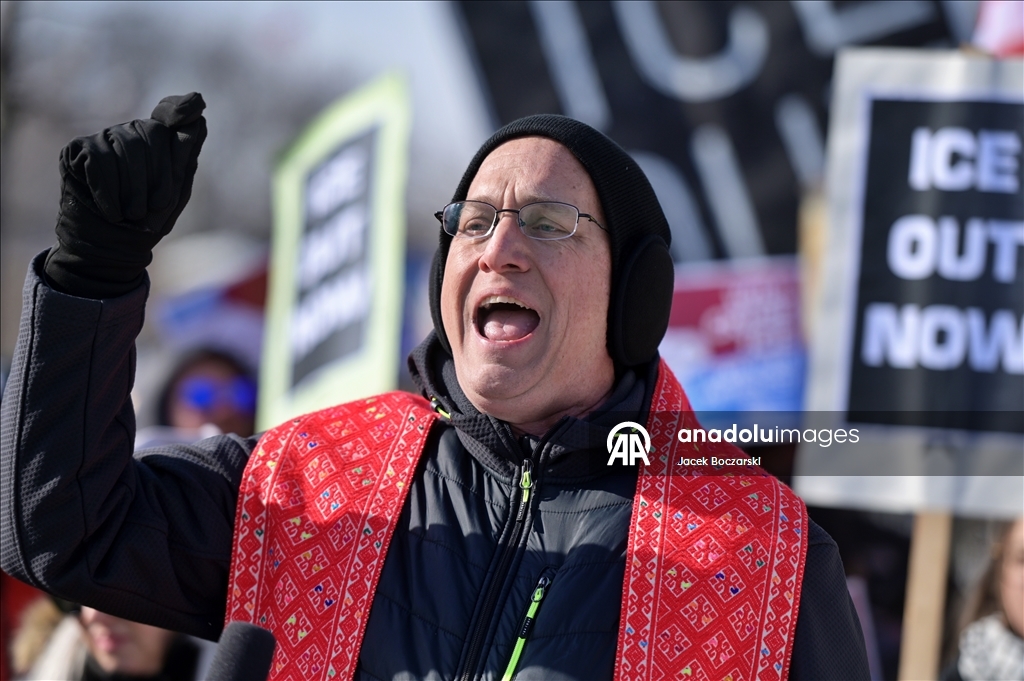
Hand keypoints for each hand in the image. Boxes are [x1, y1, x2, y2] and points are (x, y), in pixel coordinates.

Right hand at [44, 93, 207, 297]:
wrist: (111, 247)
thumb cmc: (148, 220)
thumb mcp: (175, 190)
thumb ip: (184, 155)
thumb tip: (199, 118)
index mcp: (159, 142)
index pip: (171, 114)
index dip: (179, 108)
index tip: (195, 105)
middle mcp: (131, 133)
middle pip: (152, 132)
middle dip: (158, 176)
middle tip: (151, 207)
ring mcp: (103, 138)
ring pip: (126, 146)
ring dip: (134, 189)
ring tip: (131, 213)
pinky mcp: (77, 150)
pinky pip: (100, 160)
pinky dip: (109, 191)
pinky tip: (111, 211)